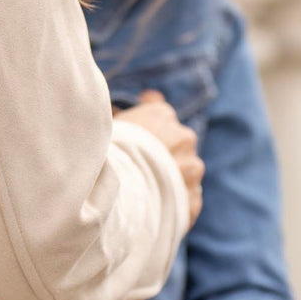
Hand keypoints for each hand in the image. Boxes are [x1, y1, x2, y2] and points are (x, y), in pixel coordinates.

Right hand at [116, 90, 203, 224]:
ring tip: (146, 187)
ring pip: (186, 171)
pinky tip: (154, 203)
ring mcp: (192, 169)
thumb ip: (140, 109)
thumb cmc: (107, 151)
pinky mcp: (193, 199)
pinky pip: (186, 198)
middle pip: (178, 142)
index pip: (162, 116)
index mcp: (161, 114)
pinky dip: (174, 200)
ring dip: (173, 176)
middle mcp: (184, 137)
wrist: (116, 191)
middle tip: (141, 164)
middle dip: (166, 152)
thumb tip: (153, 96)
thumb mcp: (113, 119)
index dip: (150, 130)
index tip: (139, 140)